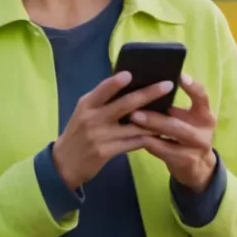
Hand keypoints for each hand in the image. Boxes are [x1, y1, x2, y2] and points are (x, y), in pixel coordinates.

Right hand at [51, 71, 174, 190]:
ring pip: (134, 126)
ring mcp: (99, 136)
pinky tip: (160, 133)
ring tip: (172, 112)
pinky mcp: (106, 152)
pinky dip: (147, 137)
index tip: (131, 73)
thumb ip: (102, 100)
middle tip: (167, 85)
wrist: (64, 163)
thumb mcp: (84, 112)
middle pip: (125, 104)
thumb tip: (128, 82)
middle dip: (148, 93)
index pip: (102, 89)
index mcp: (87, 104)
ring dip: (154, 119)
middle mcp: (92, 118)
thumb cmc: (79, 131)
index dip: (116, 82)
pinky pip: (132, 143)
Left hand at [130, 73, 218, 192]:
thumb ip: (173, 107)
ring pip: (170, 137)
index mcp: (205, 115)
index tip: (179, 76)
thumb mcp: (186, 119)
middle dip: (155, 118)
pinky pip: (163, 150)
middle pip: (177, 123)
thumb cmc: (185, 134)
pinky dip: (149, 143)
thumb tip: (146, 87)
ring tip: (133, 120)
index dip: (192, 87)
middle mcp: (204, 131)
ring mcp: (196, 148)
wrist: (198, 166)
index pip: (202, 97)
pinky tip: (135, 137)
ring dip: (149, 129)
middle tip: (135, 111)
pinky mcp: (186, 161)